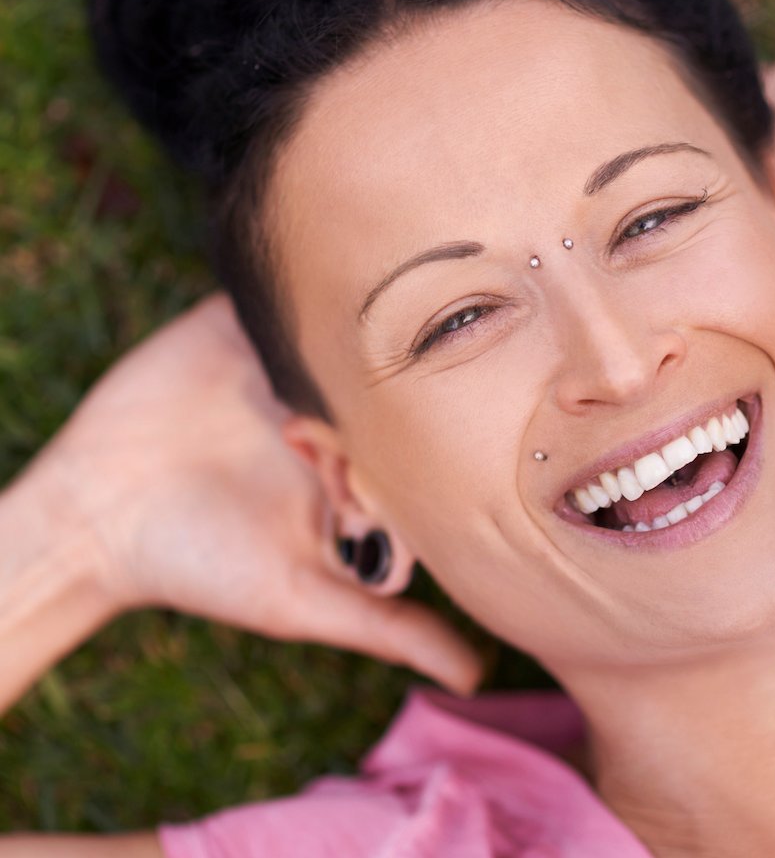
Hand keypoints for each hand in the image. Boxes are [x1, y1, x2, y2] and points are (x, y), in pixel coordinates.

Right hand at [35, 293, 480, 693]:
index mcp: (359, 466)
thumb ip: (389, 628)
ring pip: (341, 339)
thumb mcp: (302, 600)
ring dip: (341, 344)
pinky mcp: (241, 328)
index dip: (407, 464)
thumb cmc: (203, 567)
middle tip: (332, 429)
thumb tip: (476, 677)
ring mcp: (288, 366)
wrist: (96, 517)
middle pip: (386, 387)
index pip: (416, 449)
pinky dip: (291, 300)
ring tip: (333, 358)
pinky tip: (305, 305)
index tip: (370, 485)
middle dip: (377, 402)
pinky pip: (278, 300)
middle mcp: (333, 412)